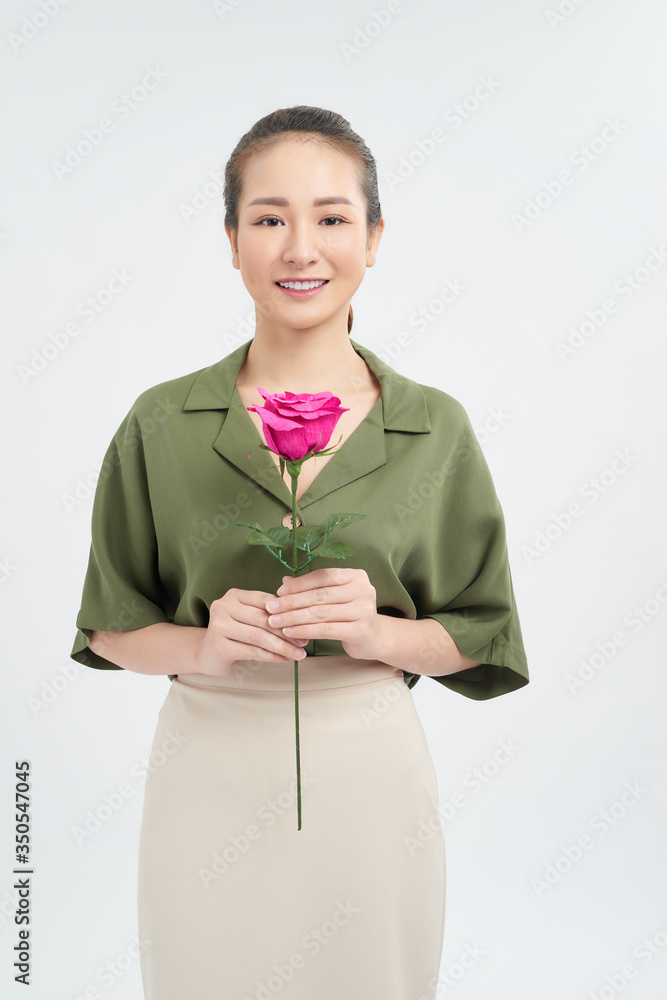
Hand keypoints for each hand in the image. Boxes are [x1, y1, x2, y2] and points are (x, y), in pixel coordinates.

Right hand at [196, 587, 308, 675]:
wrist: (209, 654)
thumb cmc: (235, 634)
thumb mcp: (249, 618)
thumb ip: (268, 612)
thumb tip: (301, 615)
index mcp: (234, 595)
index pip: (265, 600)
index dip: (286, 612)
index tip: (304, 623)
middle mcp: (223, 606)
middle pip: (263, 619)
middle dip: (287, 632)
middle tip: (304, 642)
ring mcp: (218, 625)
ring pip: (259, 637)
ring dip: (282, 646)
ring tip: (298, 654)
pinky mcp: (219, 645)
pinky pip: (252, 651)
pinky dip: (272, 656)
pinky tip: (284, 659)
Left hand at [264, 567, 385, 661]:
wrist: (374, 637)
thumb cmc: (349, 613)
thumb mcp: (334, 597)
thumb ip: (313, 588)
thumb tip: (284, 581)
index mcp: (356, 576)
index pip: (323, 576)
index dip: (300, 583)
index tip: (279, 591)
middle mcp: (363, 590)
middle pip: (320, 595)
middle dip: (292, 602)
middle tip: (271, 608)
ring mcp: (364, 610)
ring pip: (321, 613)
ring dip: (294, 617)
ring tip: (275, 621)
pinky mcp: (360, 630)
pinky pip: (326, 630)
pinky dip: (305, 630)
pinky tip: (290, 632)